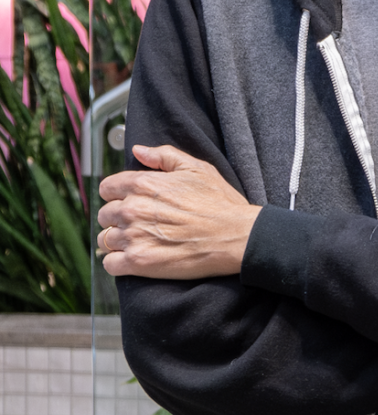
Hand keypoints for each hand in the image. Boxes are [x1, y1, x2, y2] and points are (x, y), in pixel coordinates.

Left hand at [97, 144, 260, 279]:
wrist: (237, 236)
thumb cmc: (221, 203)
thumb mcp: (198, 169)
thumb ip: (164, 156)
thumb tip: (138, 151)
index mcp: (142, 184)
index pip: (107, 188)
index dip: (119, 196)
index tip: (132, 203)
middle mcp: (132, 209)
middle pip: (104, 215)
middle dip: (118, 220)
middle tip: (141, 226)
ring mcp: (133, 236)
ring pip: (105, 239)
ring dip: (119, 242)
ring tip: (141, 244)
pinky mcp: (138, 261)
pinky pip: (110, 264)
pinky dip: (119, 263)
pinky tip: (135, 260)